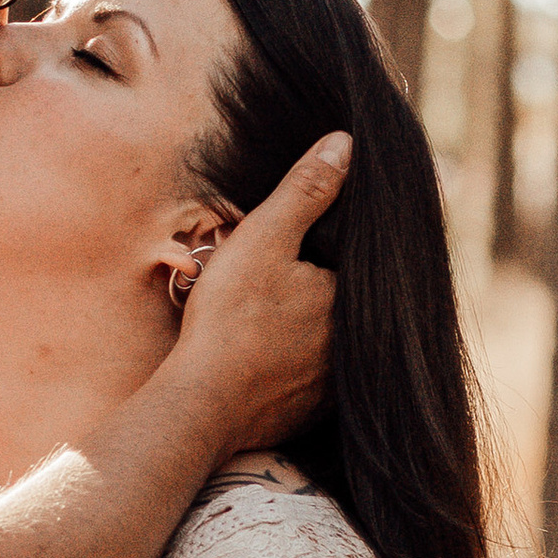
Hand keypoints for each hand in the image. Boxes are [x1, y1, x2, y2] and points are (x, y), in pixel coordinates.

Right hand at [172, 133, 348, 454]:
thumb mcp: (264, 238)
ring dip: (303, 330)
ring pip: (324, 341)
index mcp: (352, 299)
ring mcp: (335, 385)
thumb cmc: (231, 319)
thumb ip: (306, 190)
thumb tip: (345, 144)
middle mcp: (356, 345)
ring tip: (263, 319)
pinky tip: (261, 357)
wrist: (201, 405)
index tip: (289, 250)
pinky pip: (308, 378)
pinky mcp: (311, 413)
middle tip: (267, 287)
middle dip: (310, 290)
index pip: (351, 262)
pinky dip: (289, 365)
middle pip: (337, 302)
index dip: (321, 249)